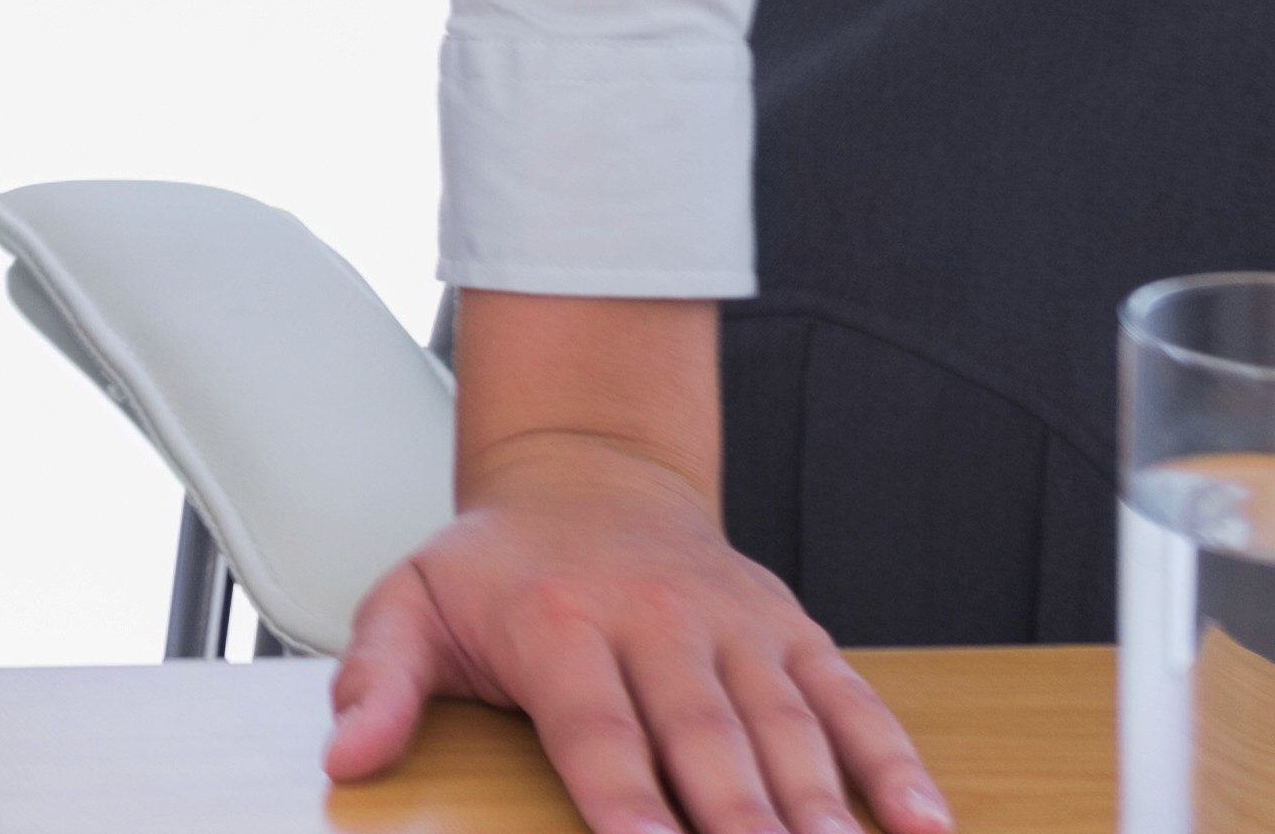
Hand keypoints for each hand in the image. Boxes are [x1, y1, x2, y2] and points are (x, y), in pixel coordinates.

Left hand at [327, 430, 944, 833]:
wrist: (586, 475)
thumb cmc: (495, 566)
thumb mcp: (409, 602)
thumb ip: (377, 680)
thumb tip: (347, 756)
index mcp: (559, 624)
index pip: (598, 734)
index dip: (626, 806)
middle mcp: (657, 622)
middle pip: (708, 744)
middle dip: (743, 828)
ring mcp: (735, 627)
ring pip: (788, 731)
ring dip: (825, 813)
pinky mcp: (793, 632)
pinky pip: (852, 703)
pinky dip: (895, 766)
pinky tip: (927, 830)